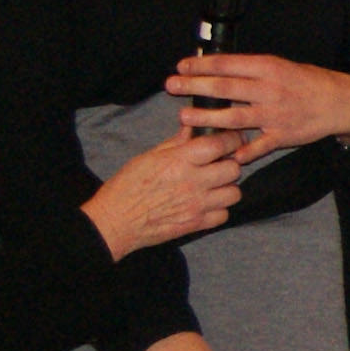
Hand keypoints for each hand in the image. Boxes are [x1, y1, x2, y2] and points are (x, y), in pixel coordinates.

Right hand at [82, 123, 244, 256]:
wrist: (115, 221)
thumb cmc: (127, 186)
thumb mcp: (148, 157)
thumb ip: (176, 143)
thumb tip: (192, 126)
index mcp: (178, 161)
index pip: (219, 144)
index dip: (230, 140)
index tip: (231, 139)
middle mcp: (192, 182)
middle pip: (233, 169)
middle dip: (229, 164)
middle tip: (218, 165)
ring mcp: (197, 205)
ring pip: (234, 193)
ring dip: (226, 188)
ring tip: (213, 186)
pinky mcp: (196, 224)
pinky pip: (224, 215)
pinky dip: (219, 209)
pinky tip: (206, 204)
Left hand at [163, 52, 349, 155]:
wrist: (340, 102)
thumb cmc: (307, 82)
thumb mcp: (280, 66)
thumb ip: (252, 70)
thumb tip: (217, 68)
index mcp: (268, 68)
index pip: (228, 64)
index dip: (202, 65)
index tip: (182, 66)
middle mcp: (269, 90)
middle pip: (225, 89)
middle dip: (195, 87)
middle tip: (171, 86)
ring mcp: (275, 115)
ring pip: (235, 117)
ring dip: (207, 118)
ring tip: (185, 116)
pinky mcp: (282, 136)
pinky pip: (258, 146)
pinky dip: (241, 152)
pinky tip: (225, 154)